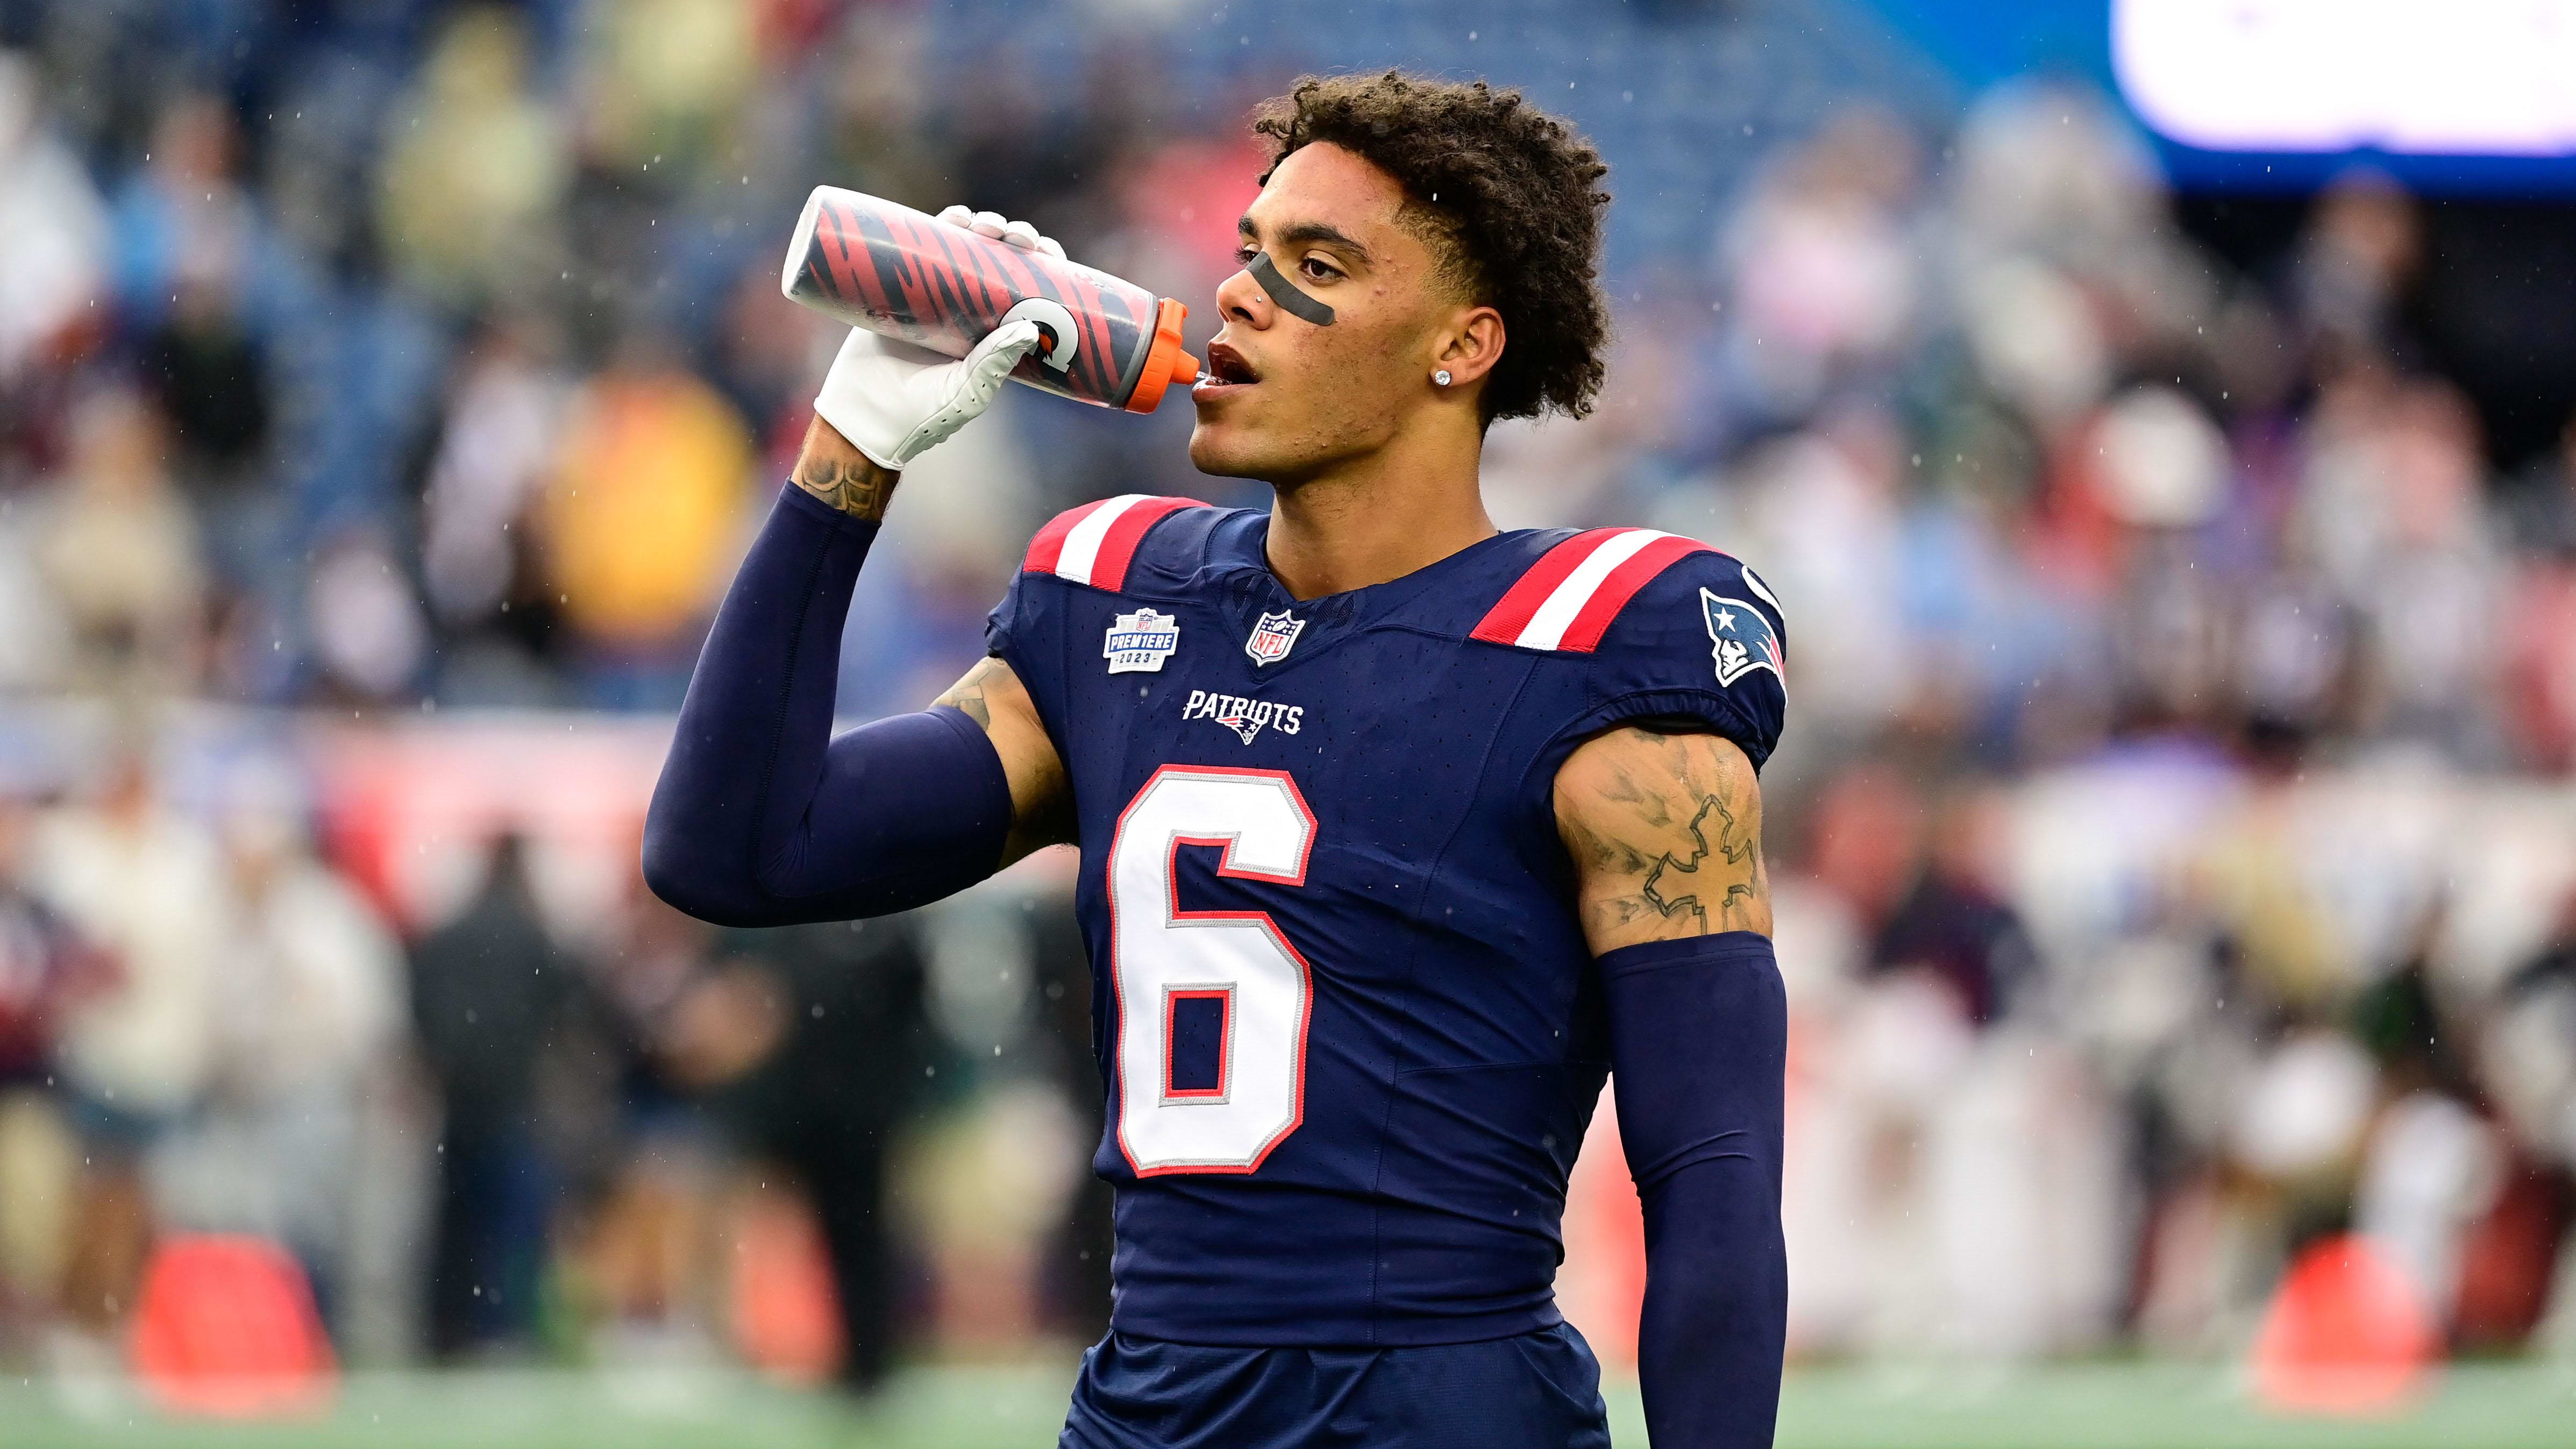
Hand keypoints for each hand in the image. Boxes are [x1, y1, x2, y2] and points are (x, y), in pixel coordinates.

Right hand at [809, 207, 1065, 469]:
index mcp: (997, 335)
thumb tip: (1031, 328)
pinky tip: (954, 216)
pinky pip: (923, 249)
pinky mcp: (903, 288)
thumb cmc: (922, 416)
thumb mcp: (966, 393)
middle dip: (1012, 239)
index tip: (1046, 251)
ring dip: (980, 226)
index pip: (1030, 290)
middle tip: (1015, 235)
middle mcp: (972, 311)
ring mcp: (937, 297)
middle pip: (1000, 260)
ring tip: (982, 223)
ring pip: (965, 248)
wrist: (862, 415)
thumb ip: (992, 365)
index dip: (1042, 265)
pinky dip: (940, 226)